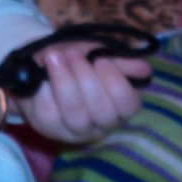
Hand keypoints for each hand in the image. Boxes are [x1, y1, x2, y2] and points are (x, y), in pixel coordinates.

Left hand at [13, 41, 149, 142]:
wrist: (38, 64)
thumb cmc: (74, 60)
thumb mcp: (97, 53)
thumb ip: (120, 60)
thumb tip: (144, 68)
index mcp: (118, 105)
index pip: (129, 105)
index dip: (117, 83)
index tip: (101, 59)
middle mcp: (100, 123)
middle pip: (104, 113)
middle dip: (87, 79)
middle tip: (73, 54)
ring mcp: (74, 128)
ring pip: (76, 115)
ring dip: (65, 82)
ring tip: (54, 57)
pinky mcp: (48, 126)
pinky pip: (49, 110)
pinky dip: (44, 88)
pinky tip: (40, 73)